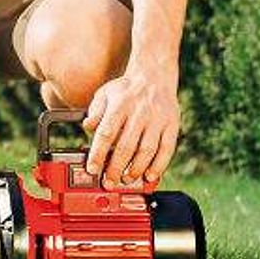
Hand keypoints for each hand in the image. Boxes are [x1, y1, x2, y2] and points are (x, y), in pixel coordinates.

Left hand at [82, 72, 180, 188]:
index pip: (106, 133)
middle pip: (126, 146)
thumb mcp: (104, 94)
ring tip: (127, 179)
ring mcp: (157, 119)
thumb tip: (87, 127)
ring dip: (136, 169)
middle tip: (109, 182)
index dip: (98, 154)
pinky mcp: (172, 125)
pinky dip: (159, 165)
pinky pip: (167, 149)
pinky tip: (150, 175)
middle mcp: (139, 112)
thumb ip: (95, 111)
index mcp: (120, 105)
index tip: (93, 169)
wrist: (154, 76)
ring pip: (147, 150)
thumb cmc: (126, 90)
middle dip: (116, 168)